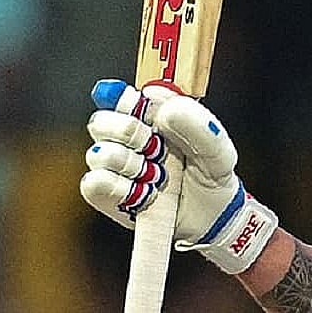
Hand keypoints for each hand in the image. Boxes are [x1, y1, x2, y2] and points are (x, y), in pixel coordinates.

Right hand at [80, 80, 277, 273]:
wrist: (213, 216)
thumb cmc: (211, 174)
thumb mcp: (217, 148)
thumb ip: (197, 123)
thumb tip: (162, 107)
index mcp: (150, 115)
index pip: (121, 96)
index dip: (127, 101)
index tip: (147, 112)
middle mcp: (126, 137)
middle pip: (100, 121)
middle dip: (129, 133)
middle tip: (158, 149)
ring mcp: (115, 167)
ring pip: (99, 153)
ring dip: (131, 165)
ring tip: (158, 177)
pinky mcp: (108, 196)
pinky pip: (95, 184)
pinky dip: (121, 189)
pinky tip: (146, 195)